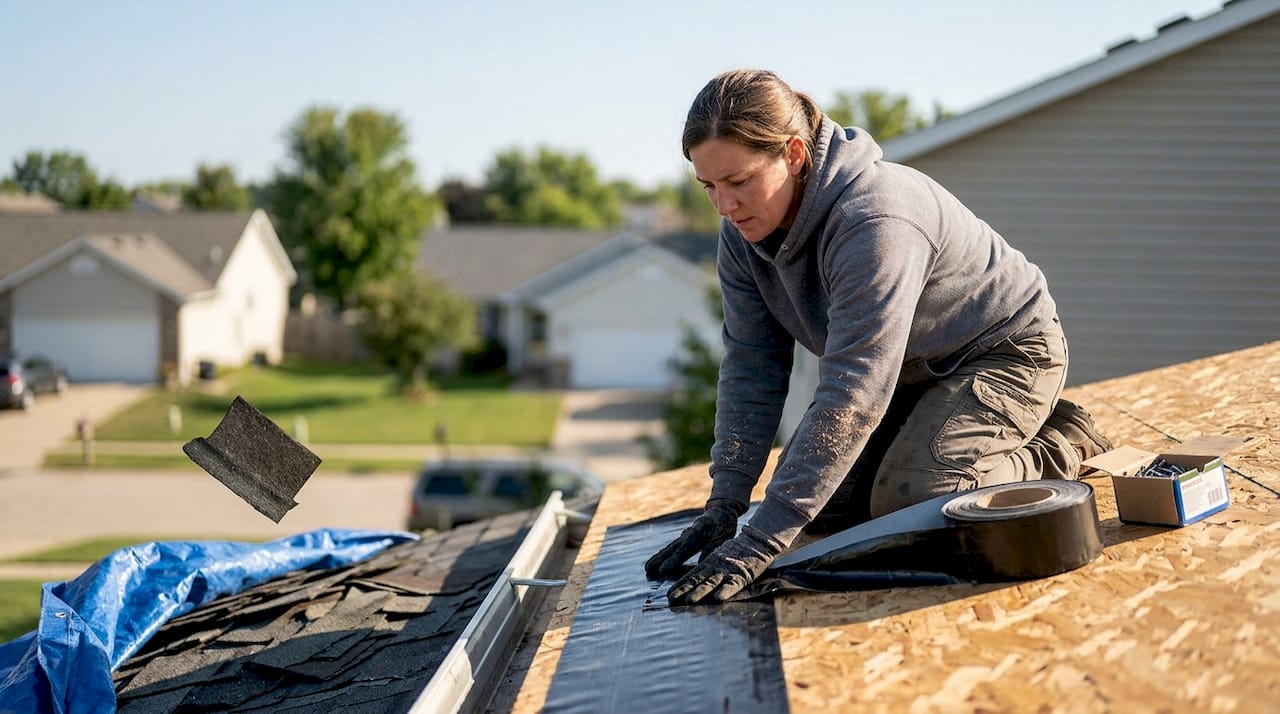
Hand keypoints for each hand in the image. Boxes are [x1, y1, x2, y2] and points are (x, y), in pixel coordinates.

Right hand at [644, 499, 744, 578]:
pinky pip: (672, 547)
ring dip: (658, 557)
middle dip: (660, 559)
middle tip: (648, 569)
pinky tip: (656, 561)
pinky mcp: (683, 538)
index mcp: (700, 532)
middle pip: (673, 547)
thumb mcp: (723, 537)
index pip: (685, 548)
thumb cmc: (724, 525)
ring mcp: (684, 535)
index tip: (663, 570)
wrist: (721, 510)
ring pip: (670, 547)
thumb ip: (712, 548)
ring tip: (647, 568)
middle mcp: (688, 533)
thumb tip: (702, 564)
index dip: (674, 560)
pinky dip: (663, 554)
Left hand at [667, 525, 783, 604]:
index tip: (668, 595)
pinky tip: (718, 598)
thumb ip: (708, 571)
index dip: (680, 585)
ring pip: (712, 582)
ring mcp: (728, 570)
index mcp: (709, 564)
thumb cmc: (737, 552)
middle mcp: (715, 567)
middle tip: (671, 601)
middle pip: (697, 580)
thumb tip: (693, 584)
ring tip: (689, 601)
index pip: (691, 576)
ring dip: (700, 592)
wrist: (757, 541)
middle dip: (684, 590)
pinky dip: (726, 591)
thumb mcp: (718, 559)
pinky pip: (733, 584)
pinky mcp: (742, 574)